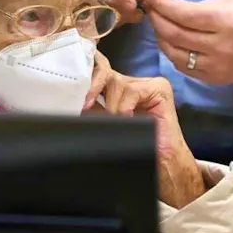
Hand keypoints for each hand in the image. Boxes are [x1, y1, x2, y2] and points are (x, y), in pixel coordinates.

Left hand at [87, 52, 205, 207]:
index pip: (98, 73)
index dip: (86, 79)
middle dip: (93, 87)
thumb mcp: (106, 123)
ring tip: (118, 122)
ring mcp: (147, 83)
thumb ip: (93, 109)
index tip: (75, 96)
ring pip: (117, 82)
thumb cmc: (135, 144)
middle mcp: (132, 83)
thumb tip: (72, 100)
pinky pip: (133, 90)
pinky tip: (128, 117)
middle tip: (86, 104)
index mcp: (118, 90)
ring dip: (113, 107)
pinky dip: (125, 106)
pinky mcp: (159, 88)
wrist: (160, 161)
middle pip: (105, 71)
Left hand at [143, 0, 232, 84]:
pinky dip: (172, 53)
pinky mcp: (212, 79)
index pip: (184, 14)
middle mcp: (217, 46)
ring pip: (174, 53)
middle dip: (157, 20)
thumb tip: (175, 8)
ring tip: (158, 26)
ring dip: (160, 38)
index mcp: (224, 21)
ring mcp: (214, 66)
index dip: (163, 5)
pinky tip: (171, 43)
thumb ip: (203, 6)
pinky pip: (183, 67)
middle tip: (151, 10)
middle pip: (174, 34)